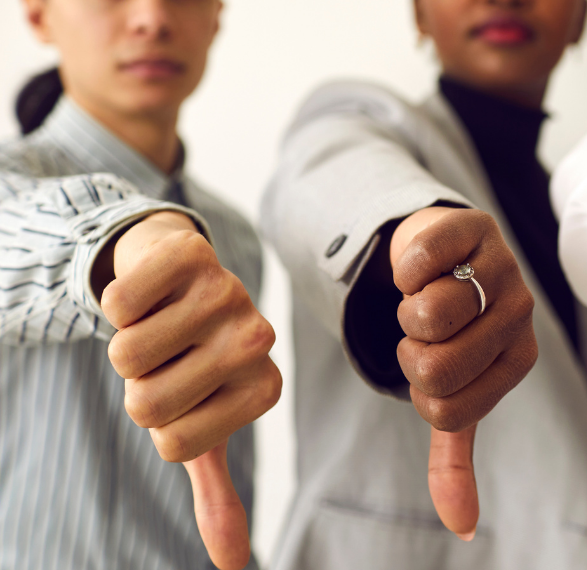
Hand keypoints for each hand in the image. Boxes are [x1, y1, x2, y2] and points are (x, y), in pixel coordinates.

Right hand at [101, 211, 281, 569]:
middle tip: (164, 359)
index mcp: (263, 389)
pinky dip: (116, 300)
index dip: (159, 422)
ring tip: (158, 324)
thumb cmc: (190, 359)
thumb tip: (234, 566)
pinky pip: (118, 300)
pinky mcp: (194, 254)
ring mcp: (230, 293)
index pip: (173, 444)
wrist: (180, 275)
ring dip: (123, 341)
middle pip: (146, 403)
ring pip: (126, 352)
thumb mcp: (203, 425)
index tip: (183, 392)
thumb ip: (219, 493)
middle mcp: (258, 341)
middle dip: (135, 384)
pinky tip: (151, 290)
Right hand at [389, 206, 537, 540]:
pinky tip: (424, 264)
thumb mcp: (454, 390)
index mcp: (518, 361)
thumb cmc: (452, 328)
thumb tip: (461, 528)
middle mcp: (521, 315)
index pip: (445, 410)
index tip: (431, 362)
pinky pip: (416, 263)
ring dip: (405, 309)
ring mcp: (502, 268)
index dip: (419, 390)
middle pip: (433, 367)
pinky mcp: (474, 228)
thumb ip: (454, 457)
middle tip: (425, 330)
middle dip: (409, 351)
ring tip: (426, 295)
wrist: (448, 250)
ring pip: (424, 315)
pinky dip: (402, 268)